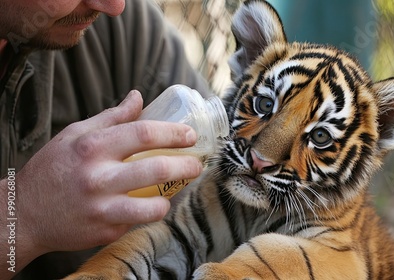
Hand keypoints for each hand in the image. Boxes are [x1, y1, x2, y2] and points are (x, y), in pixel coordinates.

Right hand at [1, 90, 202, 273]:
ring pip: (154, 206)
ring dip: (173, 196)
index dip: (173, 133)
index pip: (142, 133)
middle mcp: (97, 178)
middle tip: (196, 164)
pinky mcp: (104, 232)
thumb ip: (111, 117)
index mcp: (91, 147)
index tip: (190, 135)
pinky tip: (151, 203)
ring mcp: (102, 209)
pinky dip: (150, 211)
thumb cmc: (53, 169)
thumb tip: (138, 97)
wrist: (24, 214)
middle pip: (156, 169)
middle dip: (186, 166)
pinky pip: (138, 222)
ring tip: (177, 188)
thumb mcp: (75, 135)